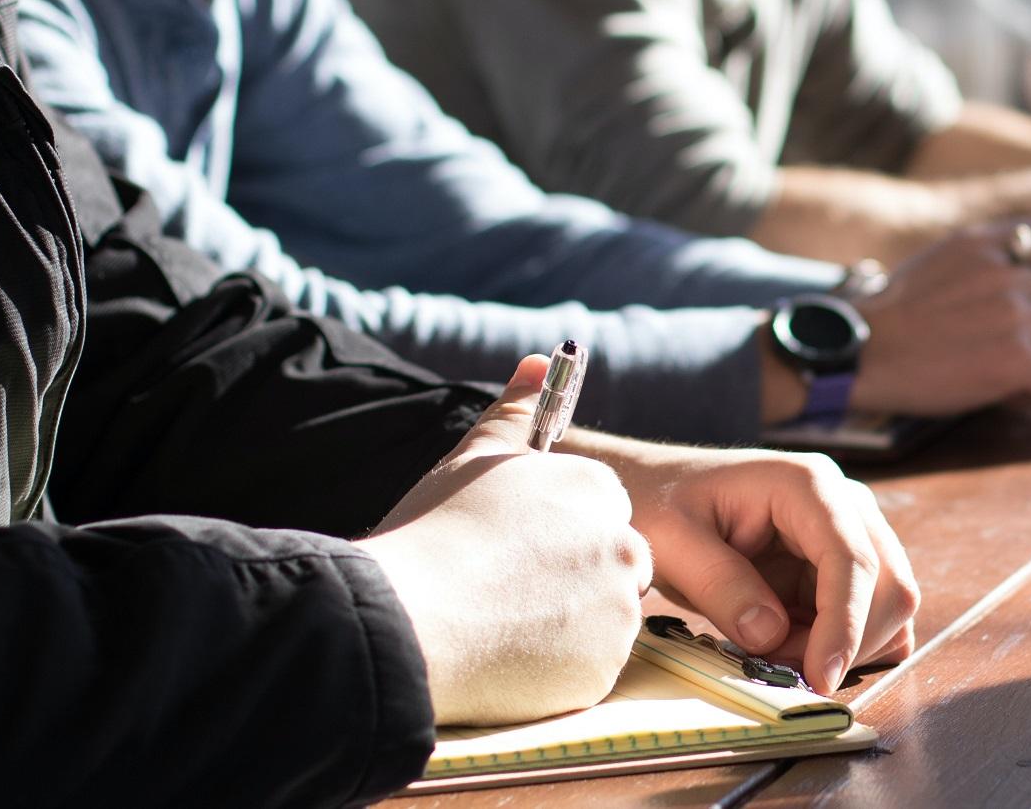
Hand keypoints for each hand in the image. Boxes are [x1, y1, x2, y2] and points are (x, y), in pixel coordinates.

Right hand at [360, 356, 651, 725]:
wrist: (409, 619)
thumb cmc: (435, 532)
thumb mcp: (474, 458)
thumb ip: (515, 411)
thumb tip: (539, 361)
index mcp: (596, 491)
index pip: (601, 512)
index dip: (557, 534)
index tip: (517, 550)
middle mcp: (622, 546)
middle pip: (613, 565)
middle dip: (573, 578)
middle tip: (507, 590)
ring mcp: (618, 611)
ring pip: (603, 618)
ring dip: (565, 623)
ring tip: (499, 622)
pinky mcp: (603, 669)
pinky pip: (588, 668)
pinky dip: (557, 667)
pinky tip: (506, 656)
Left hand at [569, 439, 920, 694]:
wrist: (655, 490)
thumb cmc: (660, 503)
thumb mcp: (672, 542)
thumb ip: (720, 585)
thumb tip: (770, 634)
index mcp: (806, 485)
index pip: (852, 558)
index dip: (844, 624)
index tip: (820, 677)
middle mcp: (844, 504)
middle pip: (889, 585)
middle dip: (847, 642)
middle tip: (783, 670)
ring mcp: (849, 533)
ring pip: (888, 606)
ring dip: (844, 647)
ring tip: (775, 651)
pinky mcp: (841, 565)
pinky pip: (869, 616)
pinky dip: (843, 645)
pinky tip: (793, 646)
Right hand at [850, 219, 1030, 415]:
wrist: (859, 354)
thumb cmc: (896, 318)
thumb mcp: (942, 261)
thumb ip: (990, 259)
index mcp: (986, 242)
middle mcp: (1006, 272)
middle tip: (1019, 349)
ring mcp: (1013, 314)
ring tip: (1013, 371)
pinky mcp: (1013, 358)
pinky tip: (1005, 392)